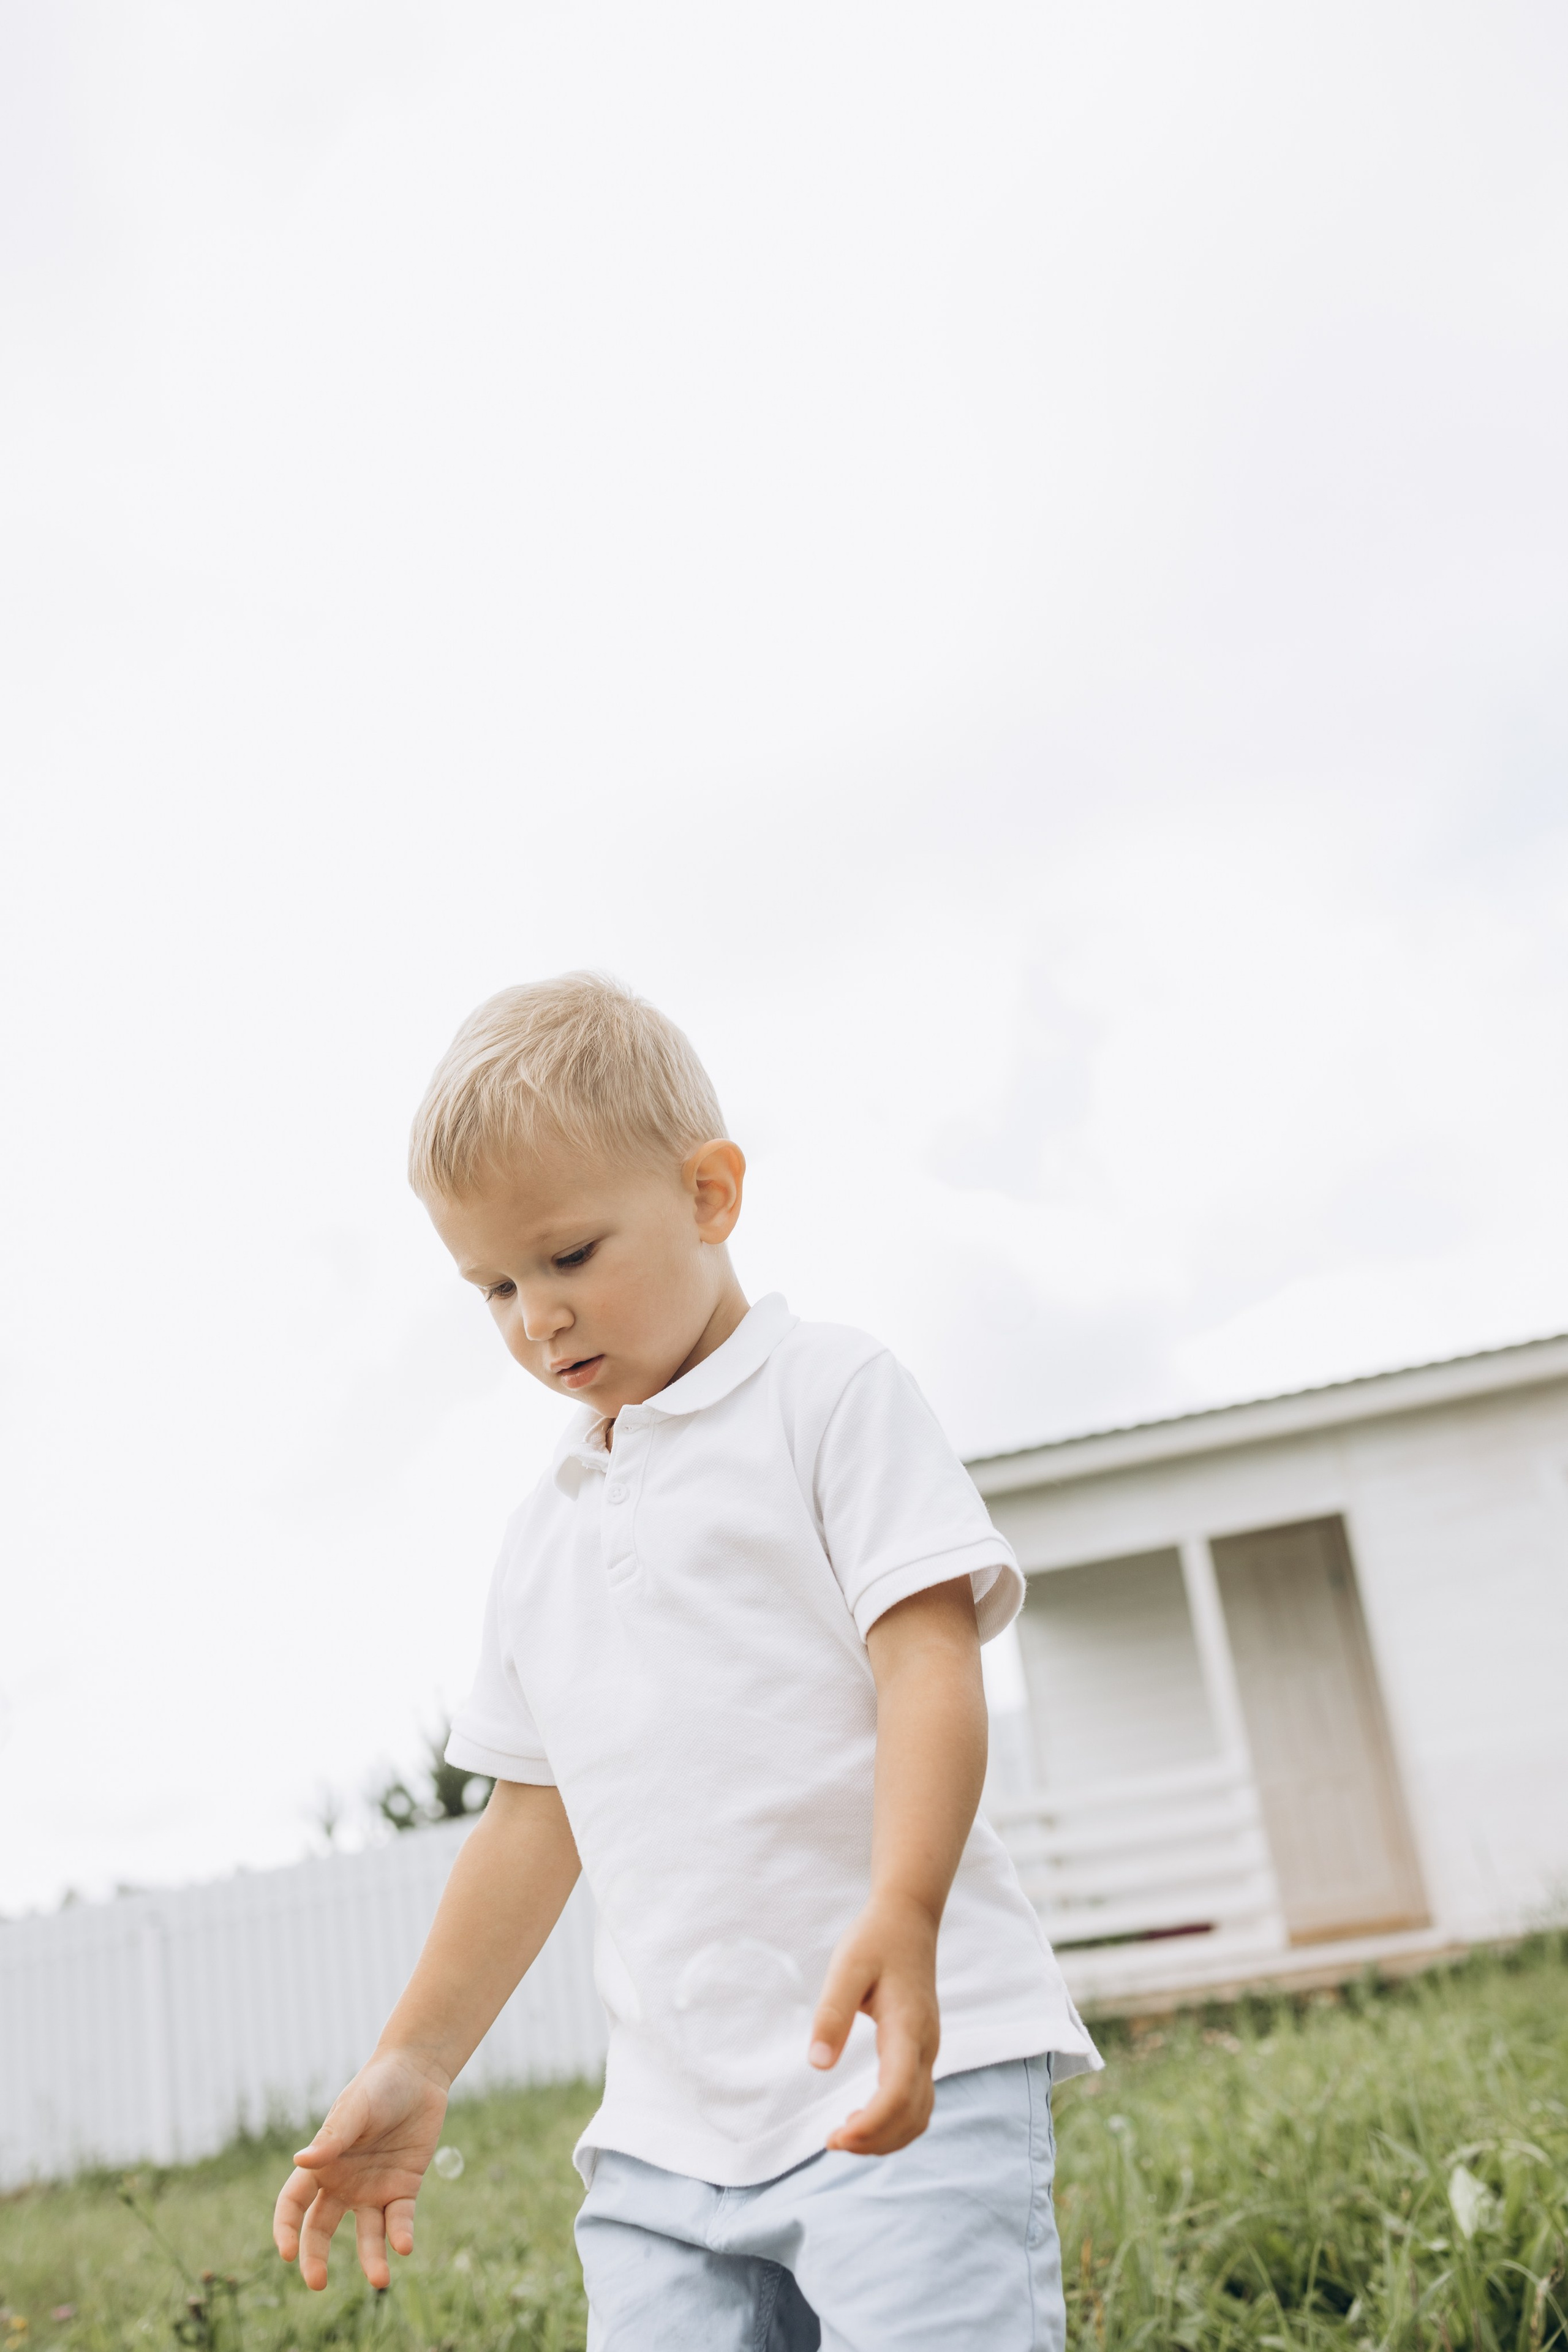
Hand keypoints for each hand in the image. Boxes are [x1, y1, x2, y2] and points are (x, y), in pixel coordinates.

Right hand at [272, 2049, 449, 2290]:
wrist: (419, 2074)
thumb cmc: (379, 2086)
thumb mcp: (355, 2108)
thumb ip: (332, 2137)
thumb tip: (301, 2160)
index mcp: (322, 2164)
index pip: (293, 2203)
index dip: (285, 2229)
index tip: (286, 2254)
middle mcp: (343, 2183)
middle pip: (320, 2229)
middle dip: (315, 2258)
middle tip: (317, 2284)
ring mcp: (373, 2189)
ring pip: (366, 2234)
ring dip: (371, 2258)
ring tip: (380, 2280)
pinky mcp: (403, 2188)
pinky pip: (399, 2219)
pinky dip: (401, 2234)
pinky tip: (404, 2245)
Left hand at [808, 1889, 939, 2155]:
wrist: (908, 1920)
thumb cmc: (875, 1940)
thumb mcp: (846, 1967)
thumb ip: (832, 2013)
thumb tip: (818, 2064)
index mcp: (907, 2027)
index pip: (898, 2093)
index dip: (871, 2124)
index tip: (835, 2136)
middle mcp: (925, 2045)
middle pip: (912, 2114)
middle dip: (875, 2139)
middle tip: (831, 2141)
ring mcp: (929, 2049)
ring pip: (921, 2113)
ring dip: (887, 2137)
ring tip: (845, 2137)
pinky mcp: (923, 2049)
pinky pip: (919, 2101)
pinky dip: (896, 2123)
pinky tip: (864, 2120)